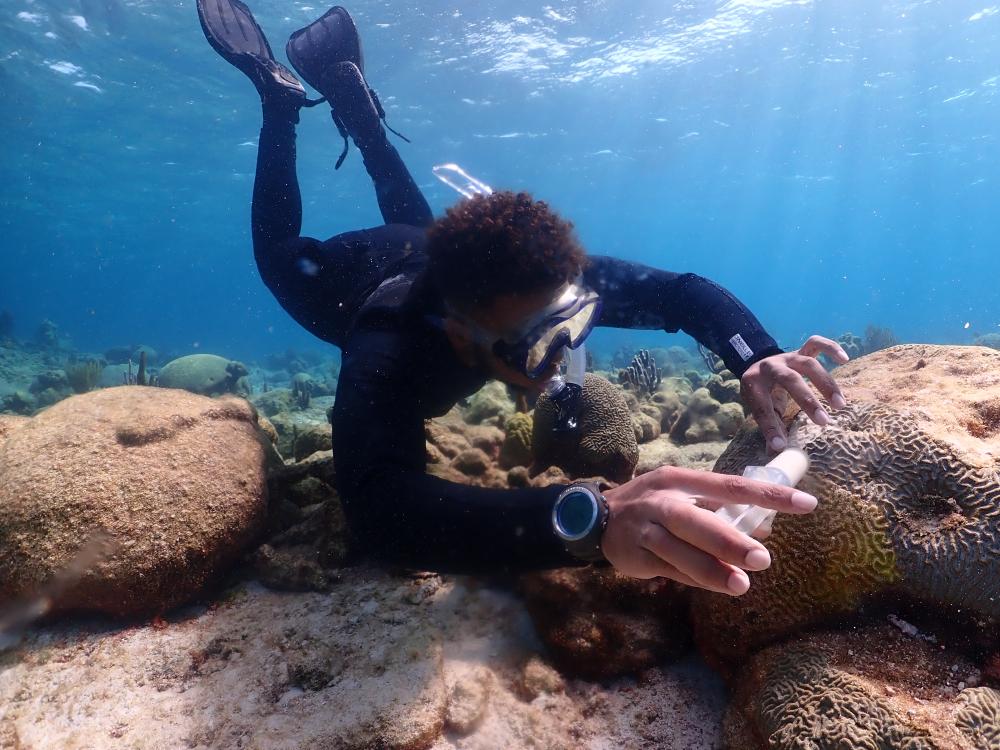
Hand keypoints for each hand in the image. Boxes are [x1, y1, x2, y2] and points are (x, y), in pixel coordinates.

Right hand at [601, 466, 817, 594]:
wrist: (596, 516)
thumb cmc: (654, 506)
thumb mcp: (684, 495)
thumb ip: (719, 511)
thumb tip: (764, 528)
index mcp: (682, 479)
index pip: (731, 485)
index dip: (768, 495)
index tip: (806, 504)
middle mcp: (663, 500)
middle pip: (697, 520)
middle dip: (730, 540)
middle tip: (763, 558)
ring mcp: (646, 528)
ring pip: (679, 550)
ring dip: (711, 569)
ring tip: (741, 585)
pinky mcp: (635, 553)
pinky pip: (669, 569)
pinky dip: (693, 579)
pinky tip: (717, 586)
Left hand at [740, 335, 848, 451]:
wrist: (757, 365)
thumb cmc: (761, 392)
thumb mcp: (758, 408)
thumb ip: (768, 427)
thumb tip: (777, 453)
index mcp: (753, 383)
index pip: (762, 407)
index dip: (771, 428)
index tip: (780, 447)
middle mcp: (770, 367)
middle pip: (789, 379)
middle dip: (807, 401)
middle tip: (824, 422)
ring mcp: (787, 357)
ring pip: (808, 363)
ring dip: (826, 383)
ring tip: (840, 405)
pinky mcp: (800, 351)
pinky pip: (816, 344)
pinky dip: (831, 348)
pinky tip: (845, 360)